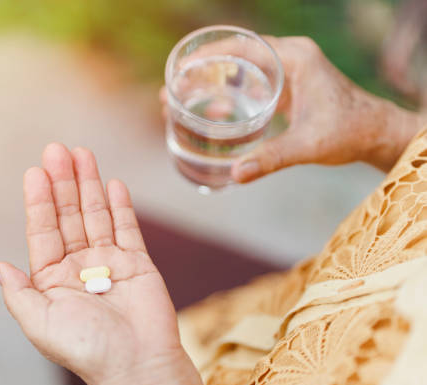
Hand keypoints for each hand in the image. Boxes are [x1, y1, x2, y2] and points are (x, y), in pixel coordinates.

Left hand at [0, 144, 206, 384]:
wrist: (137, 364)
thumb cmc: (87, 349)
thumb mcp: (39, 323)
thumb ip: (18, 292)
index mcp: (52, 279)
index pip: (43, 230)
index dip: (38, 201)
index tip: (34, 172)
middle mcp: (79, 266)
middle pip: (68, 215)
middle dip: (63, 182)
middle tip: (57, 150)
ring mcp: (109, 262)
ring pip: (96, 214)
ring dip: (89, 184)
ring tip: (82, 154)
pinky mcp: (137, 263)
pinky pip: (127, 228)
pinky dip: (120, 205)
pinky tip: (112, 183)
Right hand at [161, 36, 424, 181]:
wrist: (375, 133)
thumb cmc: (349, 132)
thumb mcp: (308, 145)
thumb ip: (272, 158)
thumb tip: (235, 175)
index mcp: (296, 58)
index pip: (243, 46)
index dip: (209, 55)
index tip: (182, 68)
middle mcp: (290, 57)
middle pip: (236, 56)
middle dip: (202, 71)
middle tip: (172, 90)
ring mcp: (289, 70)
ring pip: (241, 69)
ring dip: (213, 82)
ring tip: (182, 100)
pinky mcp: (288, 85)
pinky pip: (251, 82)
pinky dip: (229, 93)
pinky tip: (212, 110)